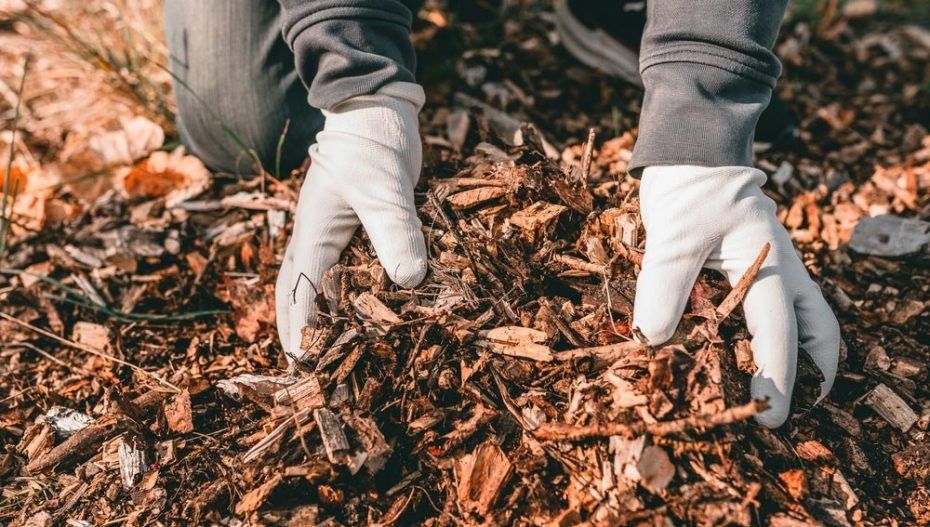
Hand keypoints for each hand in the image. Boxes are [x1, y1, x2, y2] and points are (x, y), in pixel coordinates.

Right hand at [276, 82, 427, 362]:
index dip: (302, 331)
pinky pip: (342, 269)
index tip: (305, 366)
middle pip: (295, 293)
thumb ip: (393, 231)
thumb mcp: (383, 189)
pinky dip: (345, 293)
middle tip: (303, 370)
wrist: (377, 111)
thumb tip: (409, 281)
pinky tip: (361, 308)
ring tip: (322, 349)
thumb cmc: (371, 146)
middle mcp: (315, 238)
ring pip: (315, 282)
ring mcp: (333, 234)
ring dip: (315, 314)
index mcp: (313, 235)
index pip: (301, 292)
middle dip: (296, 330)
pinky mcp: (354, 228)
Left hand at [632, 165, 839, 427]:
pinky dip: (777, 333)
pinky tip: (751, 351)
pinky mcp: (754, 264)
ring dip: (804, 354)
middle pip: (816, 329)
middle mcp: (781, 269)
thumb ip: (664, 288)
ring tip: (788, 390)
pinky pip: (778, 306)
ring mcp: (773, 265)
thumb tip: (653, 341)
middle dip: (811, 373)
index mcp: (769, 264)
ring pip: (807, 317)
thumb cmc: (687, 189)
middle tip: (791, 412)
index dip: (776, 376)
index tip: (768, 415)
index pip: (779, 330)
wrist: (691, 150)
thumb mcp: (673, 237)